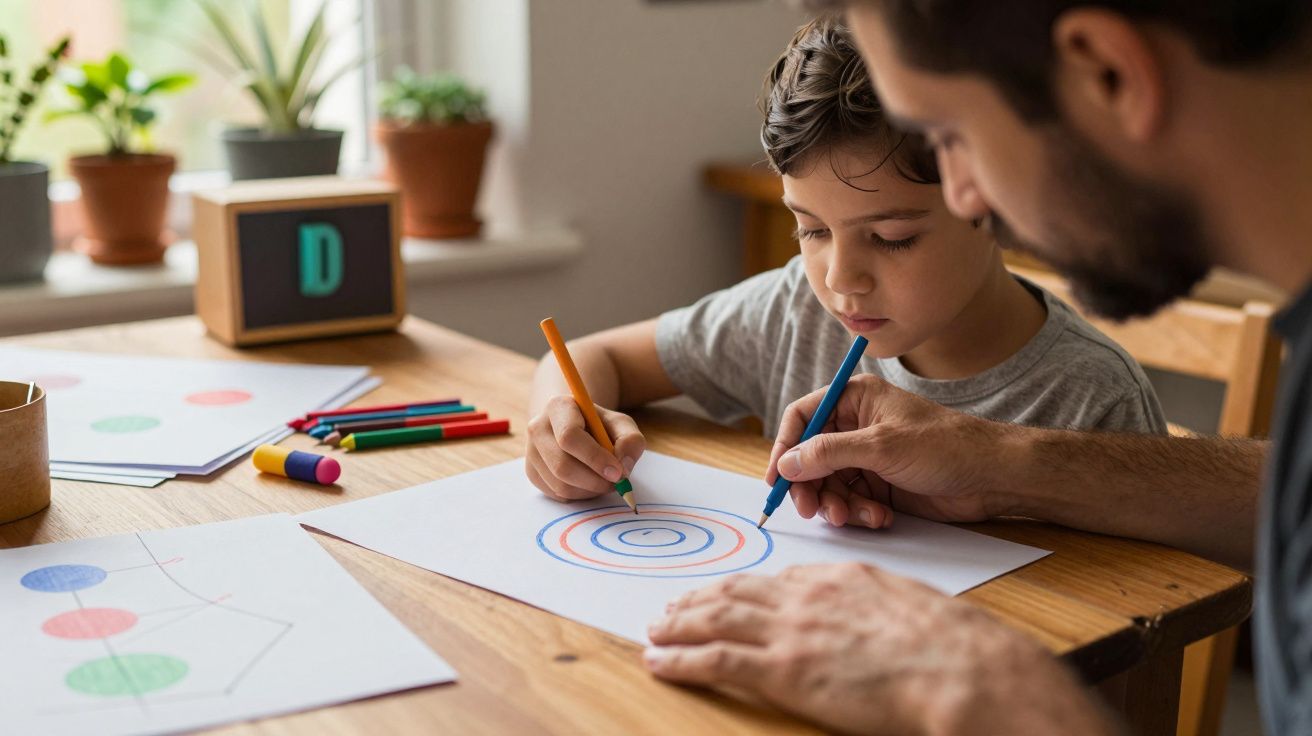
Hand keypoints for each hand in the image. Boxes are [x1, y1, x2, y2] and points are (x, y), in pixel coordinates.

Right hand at [525, 395, 644, 500]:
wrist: (576, 427)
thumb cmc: (600, 426)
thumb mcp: (621, 425)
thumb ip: (630, 441)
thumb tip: (623, 466)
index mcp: (558, 407)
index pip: (570, 436)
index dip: (594, 458)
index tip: (617, 472)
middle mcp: (537, 427)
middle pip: (562, 465)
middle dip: (594, 481)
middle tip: (616, 483)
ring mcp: (531, 451)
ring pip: (560, 484)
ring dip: (589, 490)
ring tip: (604, 480)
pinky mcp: (532, 472)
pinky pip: (556, 494)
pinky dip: (579, 495)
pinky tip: (589, 482)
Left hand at [645, 563, 1116, 734]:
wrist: (958, 667)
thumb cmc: (948, 645)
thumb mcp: (902, 604)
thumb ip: (868, 603)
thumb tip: (858, 615)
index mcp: (836, 579)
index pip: (773, 580)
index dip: (738, 588)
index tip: (720, 594)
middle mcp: (804, 597)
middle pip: (734, 592)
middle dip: (698, 600)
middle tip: (672, 607)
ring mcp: (790, 631)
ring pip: (715, 619)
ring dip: (678, 624)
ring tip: (656, 629)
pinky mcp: (781, 670)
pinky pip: (713, 659)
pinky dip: (679, 659)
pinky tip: (659, 661)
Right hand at [766, 374, 1003, 528]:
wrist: (991, 477)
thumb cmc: (945, 445)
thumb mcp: (881, 445)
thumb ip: (829, 453)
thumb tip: (787, 463)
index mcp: (855, 399)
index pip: (802, 417)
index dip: (784, 446)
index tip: (777, 479)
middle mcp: (856, 426)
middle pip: (809, 457)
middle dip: (810, 485)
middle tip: (810, 509)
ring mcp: (867, 458)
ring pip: (828, 484)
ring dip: (837, 504)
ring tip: (855, 516)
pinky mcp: (879, 485)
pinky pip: (850, 501)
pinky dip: (859, 513)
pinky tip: (880, 517)